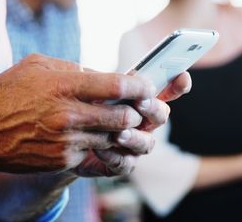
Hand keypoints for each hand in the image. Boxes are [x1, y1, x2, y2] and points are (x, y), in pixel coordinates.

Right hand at [0, 54, 156, 174]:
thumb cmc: (6, 93)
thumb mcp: (36, 65)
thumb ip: (72, 68)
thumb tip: (100, 74)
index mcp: (64, 86)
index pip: (117, 86)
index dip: (139, 87)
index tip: (146, 87)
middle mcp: (68, 114)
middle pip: (124, 116)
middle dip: (137, 112)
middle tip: (137, 107)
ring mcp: (67, 140)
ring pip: (113, 137)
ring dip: (119, 130)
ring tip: (116, 121)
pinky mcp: (63, 160)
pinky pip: (93, 151)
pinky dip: (96, 143)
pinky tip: (87, 135)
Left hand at [73, 72, 191, 176]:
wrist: (59, 138)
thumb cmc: (81, 106)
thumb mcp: (93, 86)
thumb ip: (110, 82)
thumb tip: (125, 76)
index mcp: (141, 99)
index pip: (167, 89)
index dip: (178, 84)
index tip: (183, 76)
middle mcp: (143, 122)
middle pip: (161, 115)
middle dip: (153, 109)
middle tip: (142, 102)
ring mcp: (135, 145)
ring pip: (147, 143)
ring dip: (135, 138)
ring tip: (120, 134)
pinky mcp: (120, 164)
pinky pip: (125, 164)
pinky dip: (114, 157)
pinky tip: (100, 149)